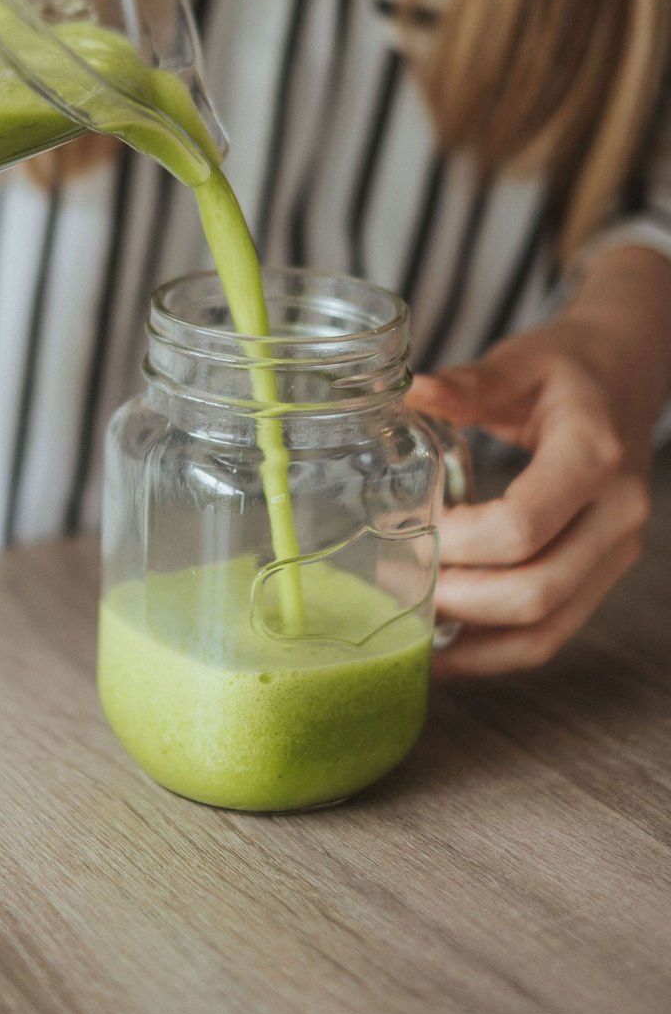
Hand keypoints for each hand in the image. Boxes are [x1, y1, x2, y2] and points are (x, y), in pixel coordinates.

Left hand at [409, 247, 670, 675]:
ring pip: (545, 630)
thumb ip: (469, 385)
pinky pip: (549, 634)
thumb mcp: (519, 362)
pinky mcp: (599, 577)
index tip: (405, 524)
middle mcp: (616, 516)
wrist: (620, 380)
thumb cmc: (564, 370)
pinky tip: (441, 645)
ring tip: (407, 623)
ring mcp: (614, 554)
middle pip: (536, 592)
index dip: (457, 541)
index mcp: (594, 456)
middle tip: (394, 580)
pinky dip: (492, 651)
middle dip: (456, 598)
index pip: (524, 525)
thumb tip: (416, 392)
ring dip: (471, 639)